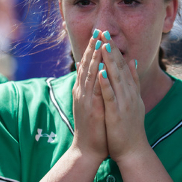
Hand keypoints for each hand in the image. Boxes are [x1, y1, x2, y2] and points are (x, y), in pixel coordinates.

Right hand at [72, 33, 107, 162]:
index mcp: (84, 91)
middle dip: (92, 48)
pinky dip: (96, 79)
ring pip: (88, 75)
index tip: (98, 34)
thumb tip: (97, 75)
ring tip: (98, 42)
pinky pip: (93, 91)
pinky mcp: (89, 110)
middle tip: (97, 30)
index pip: (88, 66)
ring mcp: (84, 100)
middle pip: (86, 66)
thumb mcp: (94, 106)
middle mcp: (82, 93)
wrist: (87, 150)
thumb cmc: (93, 129)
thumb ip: (95, 90)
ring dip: (93, 58)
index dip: (92, 50)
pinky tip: (100, 67)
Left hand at [98, 32, 147, 163]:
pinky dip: (106, 84)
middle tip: (104, 33)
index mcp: (131, 92)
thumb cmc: (130, 128)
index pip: (123, 67)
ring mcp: (124, 104)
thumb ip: (133, 82)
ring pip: (116, 79)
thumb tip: (133, 61)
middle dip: (111, 50)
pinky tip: (100, 72)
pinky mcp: (117, 114)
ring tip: (103, 45)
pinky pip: (111, 97)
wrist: (133, 151)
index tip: (107, 36)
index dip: (115, 51)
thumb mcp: (135, 101)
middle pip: (120, 69)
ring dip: (110, 62)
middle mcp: (129, 95)